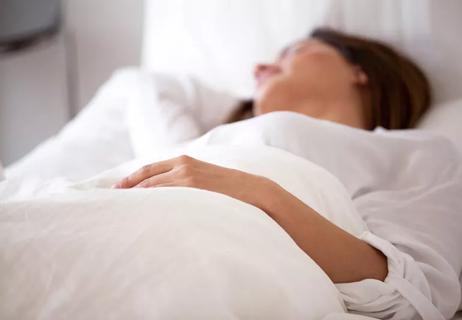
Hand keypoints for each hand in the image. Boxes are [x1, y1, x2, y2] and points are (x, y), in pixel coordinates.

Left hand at [113, 155, 271, 209]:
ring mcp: (187, 175)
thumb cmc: (228, 189)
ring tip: (118, 208)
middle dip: (127, 187)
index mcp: (184, 160)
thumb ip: (185, 180)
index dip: (131, 179)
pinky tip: (139, 210)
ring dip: (134, 196)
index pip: (149, 169)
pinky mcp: (193, 186)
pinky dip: (149, 200)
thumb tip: (170, 194)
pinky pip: (164, 194)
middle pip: (145, 175)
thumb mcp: (204, 178)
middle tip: (110, 199)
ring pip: (152, 185)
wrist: (252, 190)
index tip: (117, 189)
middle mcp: (182, 164)